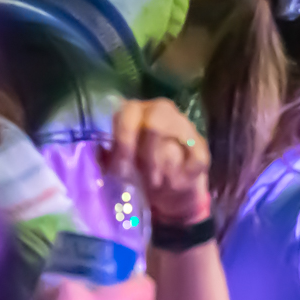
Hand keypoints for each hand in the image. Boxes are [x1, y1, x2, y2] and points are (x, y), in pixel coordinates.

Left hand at [107, 98, 210, 223]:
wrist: (168, 188)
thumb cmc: (137, 170)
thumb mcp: (118, 163)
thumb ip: (106, 157)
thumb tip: (98, 152)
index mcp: (136, 111)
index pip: (129, 112)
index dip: (124, 139)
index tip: (121, 166)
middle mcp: (161, 111)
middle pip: (155, 123)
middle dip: (146, 155)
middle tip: (143, 176)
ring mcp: (185, 127)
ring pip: (174, 145)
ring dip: (162, 169)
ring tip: (155, 184)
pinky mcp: (202, 148)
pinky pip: (194, 161)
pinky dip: (182, 177)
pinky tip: (175, 184)